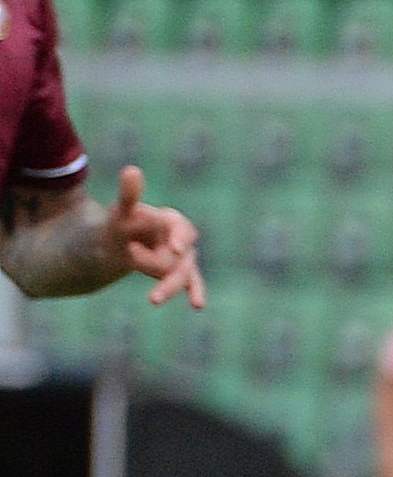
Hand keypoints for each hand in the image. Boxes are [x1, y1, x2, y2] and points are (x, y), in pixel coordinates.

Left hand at [107, 168, 203, 307]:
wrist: (111, 247)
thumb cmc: (118, 226)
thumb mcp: (119, 213)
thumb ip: (129, 196)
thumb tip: (132, 171)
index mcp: (169, 220)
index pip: (181, 227)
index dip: (180, 237)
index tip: (174, 249)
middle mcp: (179, 239)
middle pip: (184, 254)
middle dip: (167, 267)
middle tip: (151, 276)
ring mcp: (181, 257)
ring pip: (184, 272)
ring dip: (169, 285)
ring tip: (152, 299)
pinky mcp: (179, 272)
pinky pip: (190, 282)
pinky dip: (195, 291)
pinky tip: (197, 305)